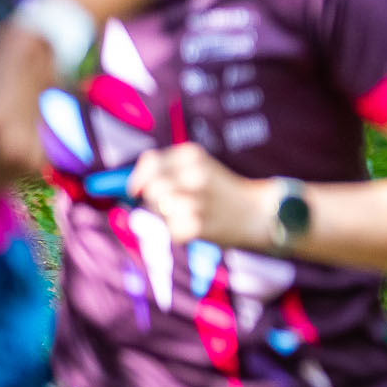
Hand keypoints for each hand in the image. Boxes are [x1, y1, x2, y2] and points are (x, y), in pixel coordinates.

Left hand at [128, 143, 272, 247]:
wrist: (255, 213)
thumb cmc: (218, 190)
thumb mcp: (198, 167)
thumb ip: (164, 170)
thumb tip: (131, 188)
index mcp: (194, 155)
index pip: (151, 161)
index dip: (139, 177)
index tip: (137, 189)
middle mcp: (194, 175)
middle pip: (151, 188)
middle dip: (155, 198)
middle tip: (174, 203)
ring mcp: (195, 201)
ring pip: (156, 211)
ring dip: (166, 216)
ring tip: (189, 214)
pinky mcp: (196, 226)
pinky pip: (167, 230)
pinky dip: (177, 231)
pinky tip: (196, 225)